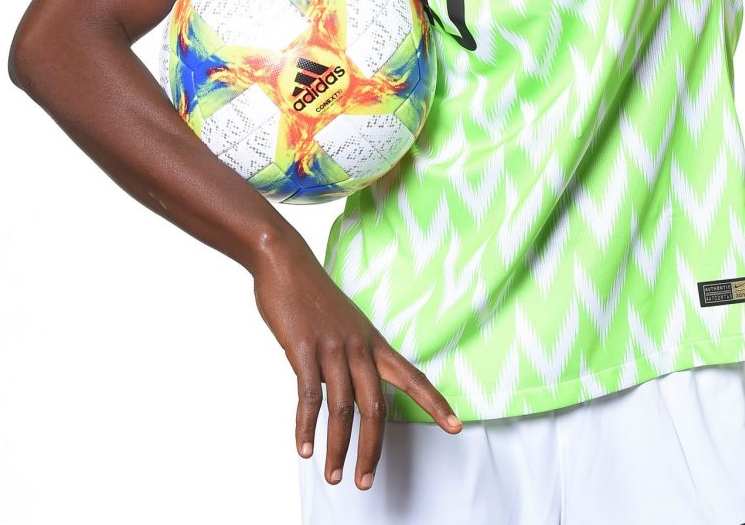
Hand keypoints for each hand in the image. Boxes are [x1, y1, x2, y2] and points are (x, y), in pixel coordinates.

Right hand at [251, 241, 461, 490]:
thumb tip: (349, 392)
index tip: (457, 427)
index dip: (435, 403)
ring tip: (334, 476)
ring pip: (344, 407)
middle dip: (373, 448)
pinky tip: (305, 448)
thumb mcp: (345, 326)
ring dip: (339, 447)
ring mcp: (332, 346)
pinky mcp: (303, 347)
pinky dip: (306, 426)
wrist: (287, 261)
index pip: (413, 377)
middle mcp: (360, 346)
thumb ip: (351, 359)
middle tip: (365, 482)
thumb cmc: (315, 298)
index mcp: (374, 342)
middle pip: (377, 406)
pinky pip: (308, 395)